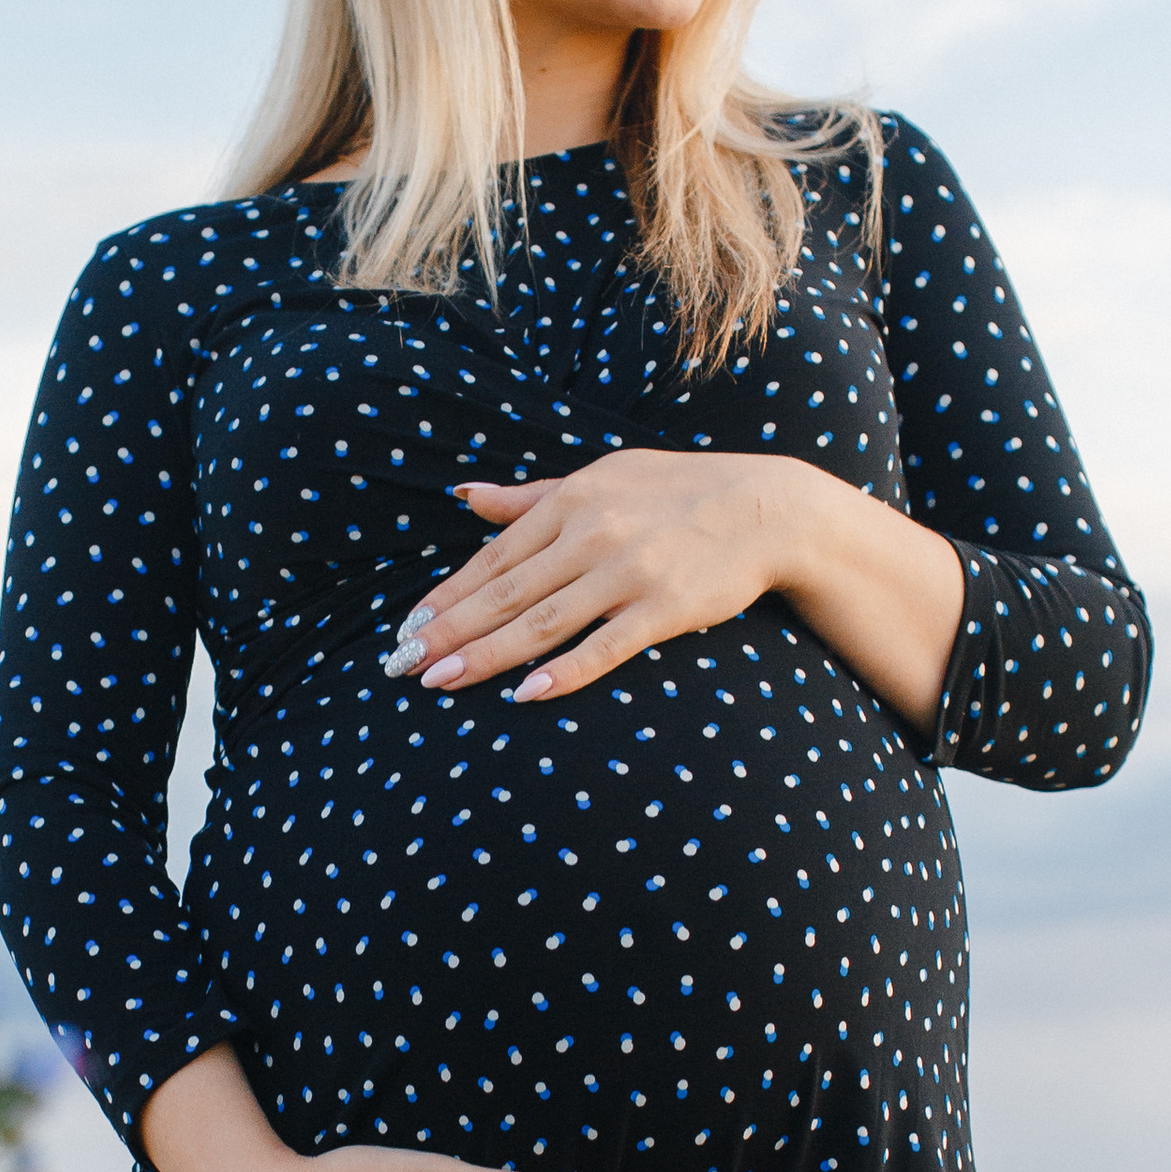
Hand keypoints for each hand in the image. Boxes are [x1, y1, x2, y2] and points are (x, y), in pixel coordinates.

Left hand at [386, 446, 967, 723]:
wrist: (768, 509)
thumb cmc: (679, 492)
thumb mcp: (603, 476)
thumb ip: (531, 497)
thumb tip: (466, 498)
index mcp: (572, 501)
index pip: (494, 557)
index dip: (448, 595)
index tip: (408, 627)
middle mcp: (592, 535)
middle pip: (506, 593)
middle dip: (449, 630)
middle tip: (402, 665)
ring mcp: (627, 573)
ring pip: (541, 622)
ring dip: (486, 654)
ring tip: (441, 680)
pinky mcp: (664, 608)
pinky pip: (603, 647)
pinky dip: (563, 670)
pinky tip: (525, 694)